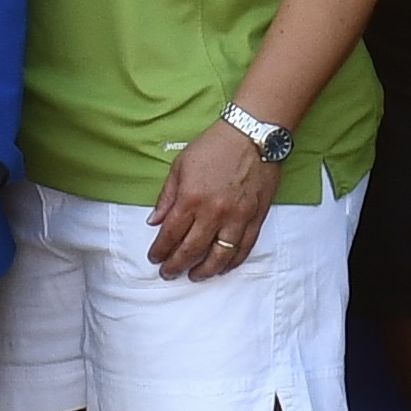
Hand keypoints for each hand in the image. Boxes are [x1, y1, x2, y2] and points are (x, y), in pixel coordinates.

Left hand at [149, 126, 275, 280]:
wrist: (253, 134)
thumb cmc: (214, 145)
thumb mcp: (181, 165)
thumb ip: (167, 196)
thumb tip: (154, 221)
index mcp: (190, 198)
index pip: (170, 234)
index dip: (160, 250)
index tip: (154, 258)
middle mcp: (213, 212)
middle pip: (191, 250)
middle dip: (176, 265)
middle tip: (168, 273)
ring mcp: (237, 217)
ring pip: (219, 256)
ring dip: (204, 270)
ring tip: (194, 276)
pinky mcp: (256, 218)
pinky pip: (244, 248)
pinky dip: (232, 262)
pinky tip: (222, 267)